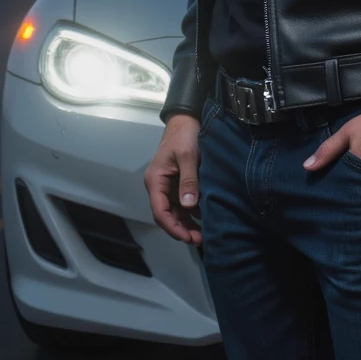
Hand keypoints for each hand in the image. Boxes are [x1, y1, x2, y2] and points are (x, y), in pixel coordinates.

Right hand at [144, 113, 202, 243]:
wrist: (187, 120)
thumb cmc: (184, 135)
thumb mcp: (187, 157)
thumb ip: (188, 181)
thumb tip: (188, 207)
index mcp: (155, 181)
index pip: (160, 212)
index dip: (173, 228)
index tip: (189, 237)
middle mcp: (159, 186)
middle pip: (167, 215)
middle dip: (181, 230)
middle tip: (200, 239)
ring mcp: (169, 186)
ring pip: (175, 212)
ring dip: (187, 224)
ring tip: (203, 234)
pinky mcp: (178, 183)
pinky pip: (183, 203)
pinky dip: (192, 213)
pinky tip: (205, 219)